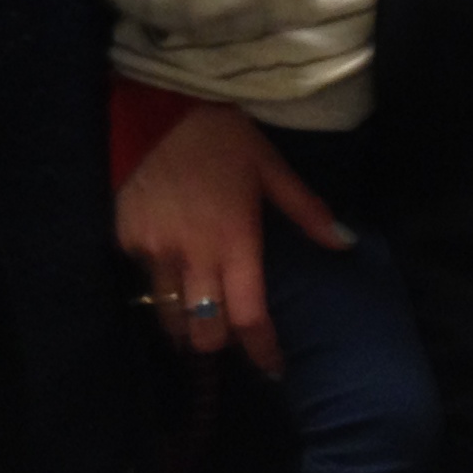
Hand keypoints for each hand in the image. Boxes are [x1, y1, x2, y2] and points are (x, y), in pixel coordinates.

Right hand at [115, 101, 346, 375]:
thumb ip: (306, 210)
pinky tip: (170, 265)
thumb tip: (345, 244)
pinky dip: (160, 282)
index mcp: (234, 241)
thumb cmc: (220, 135)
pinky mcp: (126, 240)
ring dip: (187, 323)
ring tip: (199, 315)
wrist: (155, 105)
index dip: (262, 350)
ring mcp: (154, 251)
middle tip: (232, 333)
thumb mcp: (270, 165)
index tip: (274, 367)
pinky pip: (146, 279)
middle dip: (221, 342)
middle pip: (205, 332)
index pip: (249, 317)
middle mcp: (193, 256)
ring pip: (170, 316)